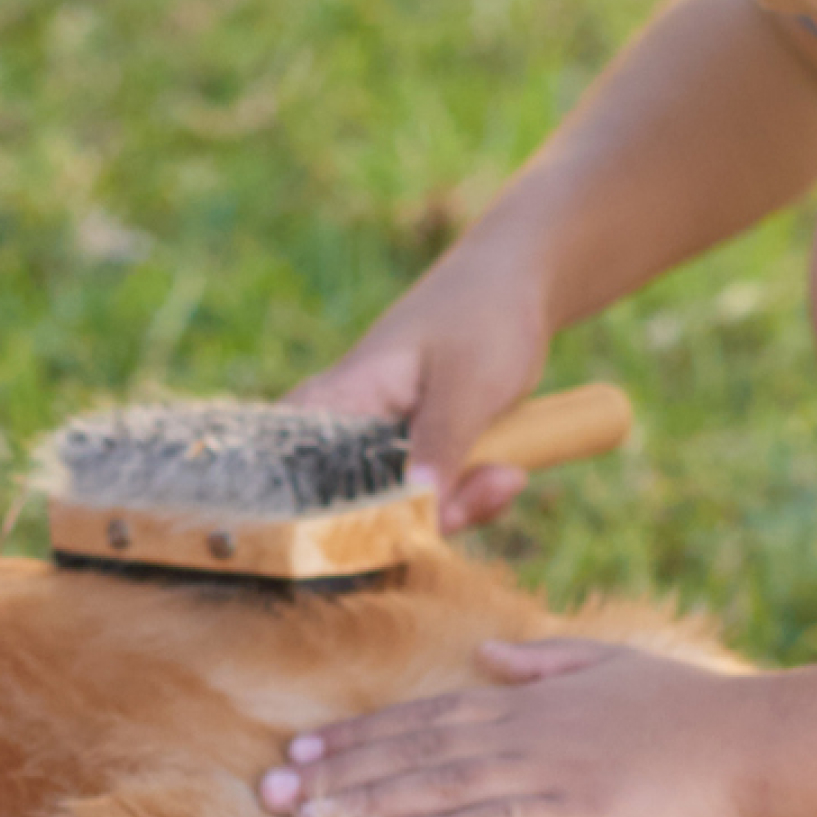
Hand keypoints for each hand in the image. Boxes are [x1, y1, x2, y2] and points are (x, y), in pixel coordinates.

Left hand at [254, 639, 780, 816]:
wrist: (767, 745)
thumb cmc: (700, 713)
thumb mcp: (618, 665)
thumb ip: (548, 659)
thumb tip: (492, 652)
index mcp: (531, 700)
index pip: (425, 717)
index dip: (357, 736)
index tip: (300, 753)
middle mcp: (525, 730)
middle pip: (412, 749)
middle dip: (336, 772)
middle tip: (269, 793)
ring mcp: (549, 772)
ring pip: (436, 784)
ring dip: (363, 801)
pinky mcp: (578, 815)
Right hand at [287, 229, 557, 532]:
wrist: (513, 287)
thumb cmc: (483, 318)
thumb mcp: (468, 385)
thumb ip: (440, 446)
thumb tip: (416, 517)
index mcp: (335, 401)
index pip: (302, 483)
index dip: (346, 526)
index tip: (415, 530)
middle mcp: (342, 431)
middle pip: (359, 513)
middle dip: (430, 519)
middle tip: (495, 486)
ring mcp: (376, 447)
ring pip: (402, 513)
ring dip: (461, 508)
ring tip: (510, 473)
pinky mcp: (407, 457)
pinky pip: (428, 502)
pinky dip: (468, 499)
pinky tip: (506, 473)